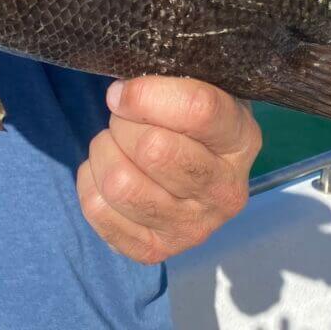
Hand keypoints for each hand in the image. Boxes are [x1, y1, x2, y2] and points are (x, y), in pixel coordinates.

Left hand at [76, 77, 261, 263]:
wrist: (195, 165)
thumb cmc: (190, 117)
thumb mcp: (196, 85)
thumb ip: (170, 80)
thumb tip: (120, 94)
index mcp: (242, 140)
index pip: (198, 109)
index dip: (146, 94)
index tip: (121, 91)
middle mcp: (225, 191)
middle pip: (153, 149)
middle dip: (122, 123)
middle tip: (122, 118)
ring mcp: (194, 229)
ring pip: (121, 184)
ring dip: (103, 152)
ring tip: (113, 143)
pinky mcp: (156, 251)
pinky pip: (98, 211)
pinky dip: (89, 181)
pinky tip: (106, 172)